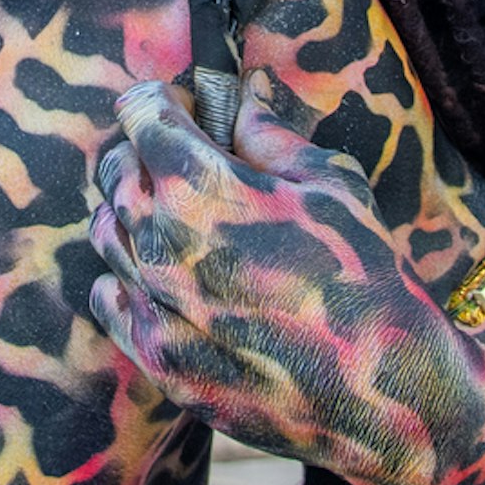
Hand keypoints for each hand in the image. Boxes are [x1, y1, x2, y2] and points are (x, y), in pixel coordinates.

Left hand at [85, 77, 484, 484]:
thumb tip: (245, 94)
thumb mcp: (330, 183)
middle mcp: (158, 241)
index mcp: (198, 186)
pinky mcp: (155, 356)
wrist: (378, 390)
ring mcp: (151, 304)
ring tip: (177, 214)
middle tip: (180, 153)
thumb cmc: (363, 274)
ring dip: (132, 210)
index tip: (182, 105)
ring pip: (106, 231)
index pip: (140, 114)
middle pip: (114, 171)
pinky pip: (110, 296)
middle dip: (141, 149)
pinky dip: (127, 274)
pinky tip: (166, 273)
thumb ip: (271, 134)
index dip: (161, 101)